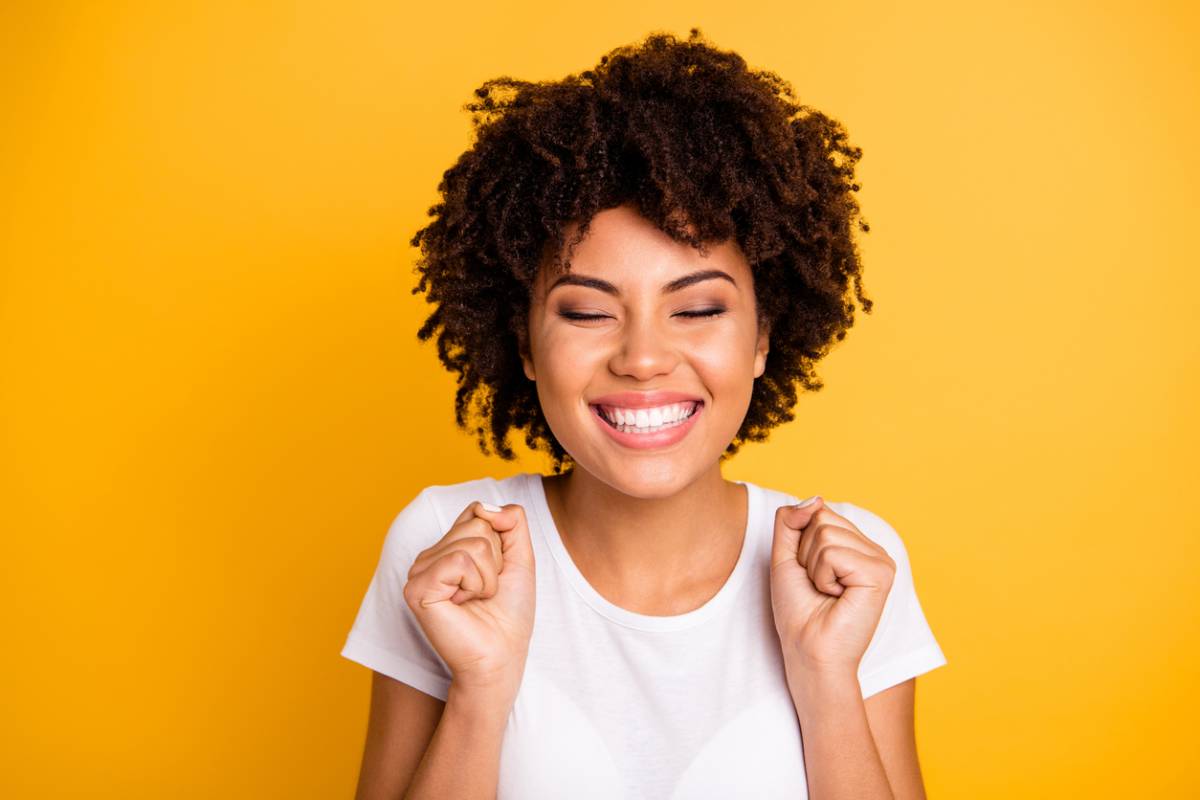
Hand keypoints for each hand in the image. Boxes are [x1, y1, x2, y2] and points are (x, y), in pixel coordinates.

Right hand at [403, 501, 536, 695]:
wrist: (501, 656)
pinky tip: (463, 604)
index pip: (477, 511)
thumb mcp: (521, 558)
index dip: (499, 541)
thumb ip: (512, 521)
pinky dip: (476, 584)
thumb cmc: (509, 614)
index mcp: (448, 548)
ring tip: (475, 599)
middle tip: (485, 591)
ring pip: (472, 543)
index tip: (496, 572)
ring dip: (488, 576)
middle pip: (476, 525)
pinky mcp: (417, 588)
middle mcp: (429, 556)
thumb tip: (485, 506)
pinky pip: (460, 561)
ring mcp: (419, 571)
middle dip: (495, 560)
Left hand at [769, 498, 895, 678]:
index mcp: (856, 545)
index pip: (819, 513)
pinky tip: (838, 597)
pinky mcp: (881, 573)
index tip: (809, 575)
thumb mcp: (785, 557)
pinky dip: (823, 577)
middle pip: (822, 519)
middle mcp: (873, 550)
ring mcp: (881, 560)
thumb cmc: (798, 612)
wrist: (808, 651)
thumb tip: (815, 498)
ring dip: (813, 568)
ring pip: (825, 534)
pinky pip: (833, 553)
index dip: (800, 544)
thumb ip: (792, 522)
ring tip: (828, 593)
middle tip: (818, 587)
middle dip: (806, 554)